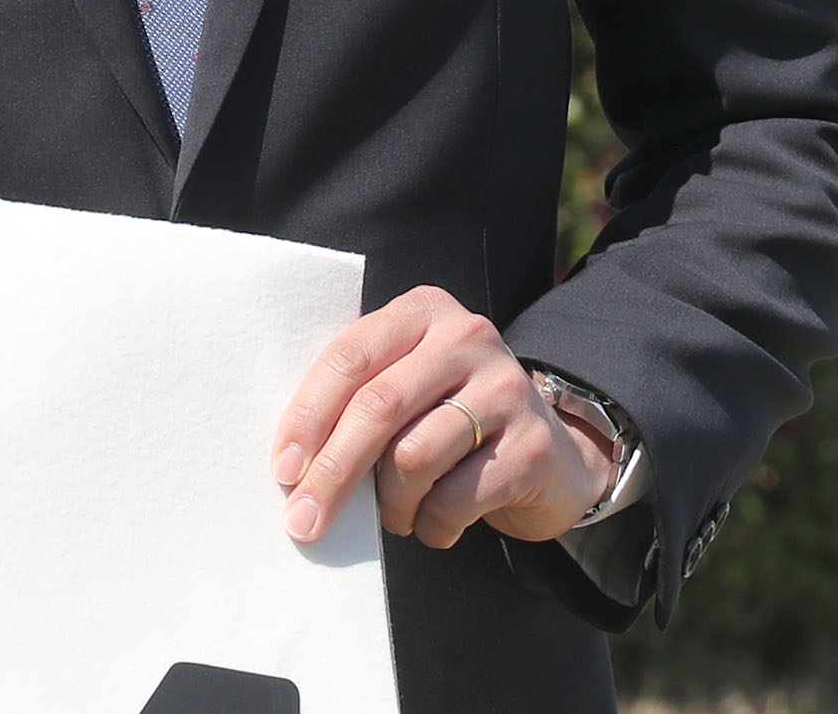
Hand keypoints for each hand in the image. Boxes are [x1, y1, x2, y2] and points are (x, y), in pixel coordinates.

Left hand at [269, 287, 614, 551]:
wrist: (555, 453)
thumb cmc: (451, 418)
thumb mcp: (407, 384)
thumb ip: (359, 396)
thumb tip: (291, 460)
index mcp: (422, 311)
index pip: (349, 357)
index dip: (308, 416)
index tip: (283, 468)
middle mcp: (466, 337)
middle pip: (378, 407)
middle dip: (332, 471)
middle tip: (304, 520)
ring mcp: (506, 388)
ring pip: (413, 457)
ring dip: (390, 504)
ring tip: (393, 516)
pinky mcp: (532, 445)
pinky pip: (456, 498)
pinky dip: (432, 526)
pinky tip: (433, 526)